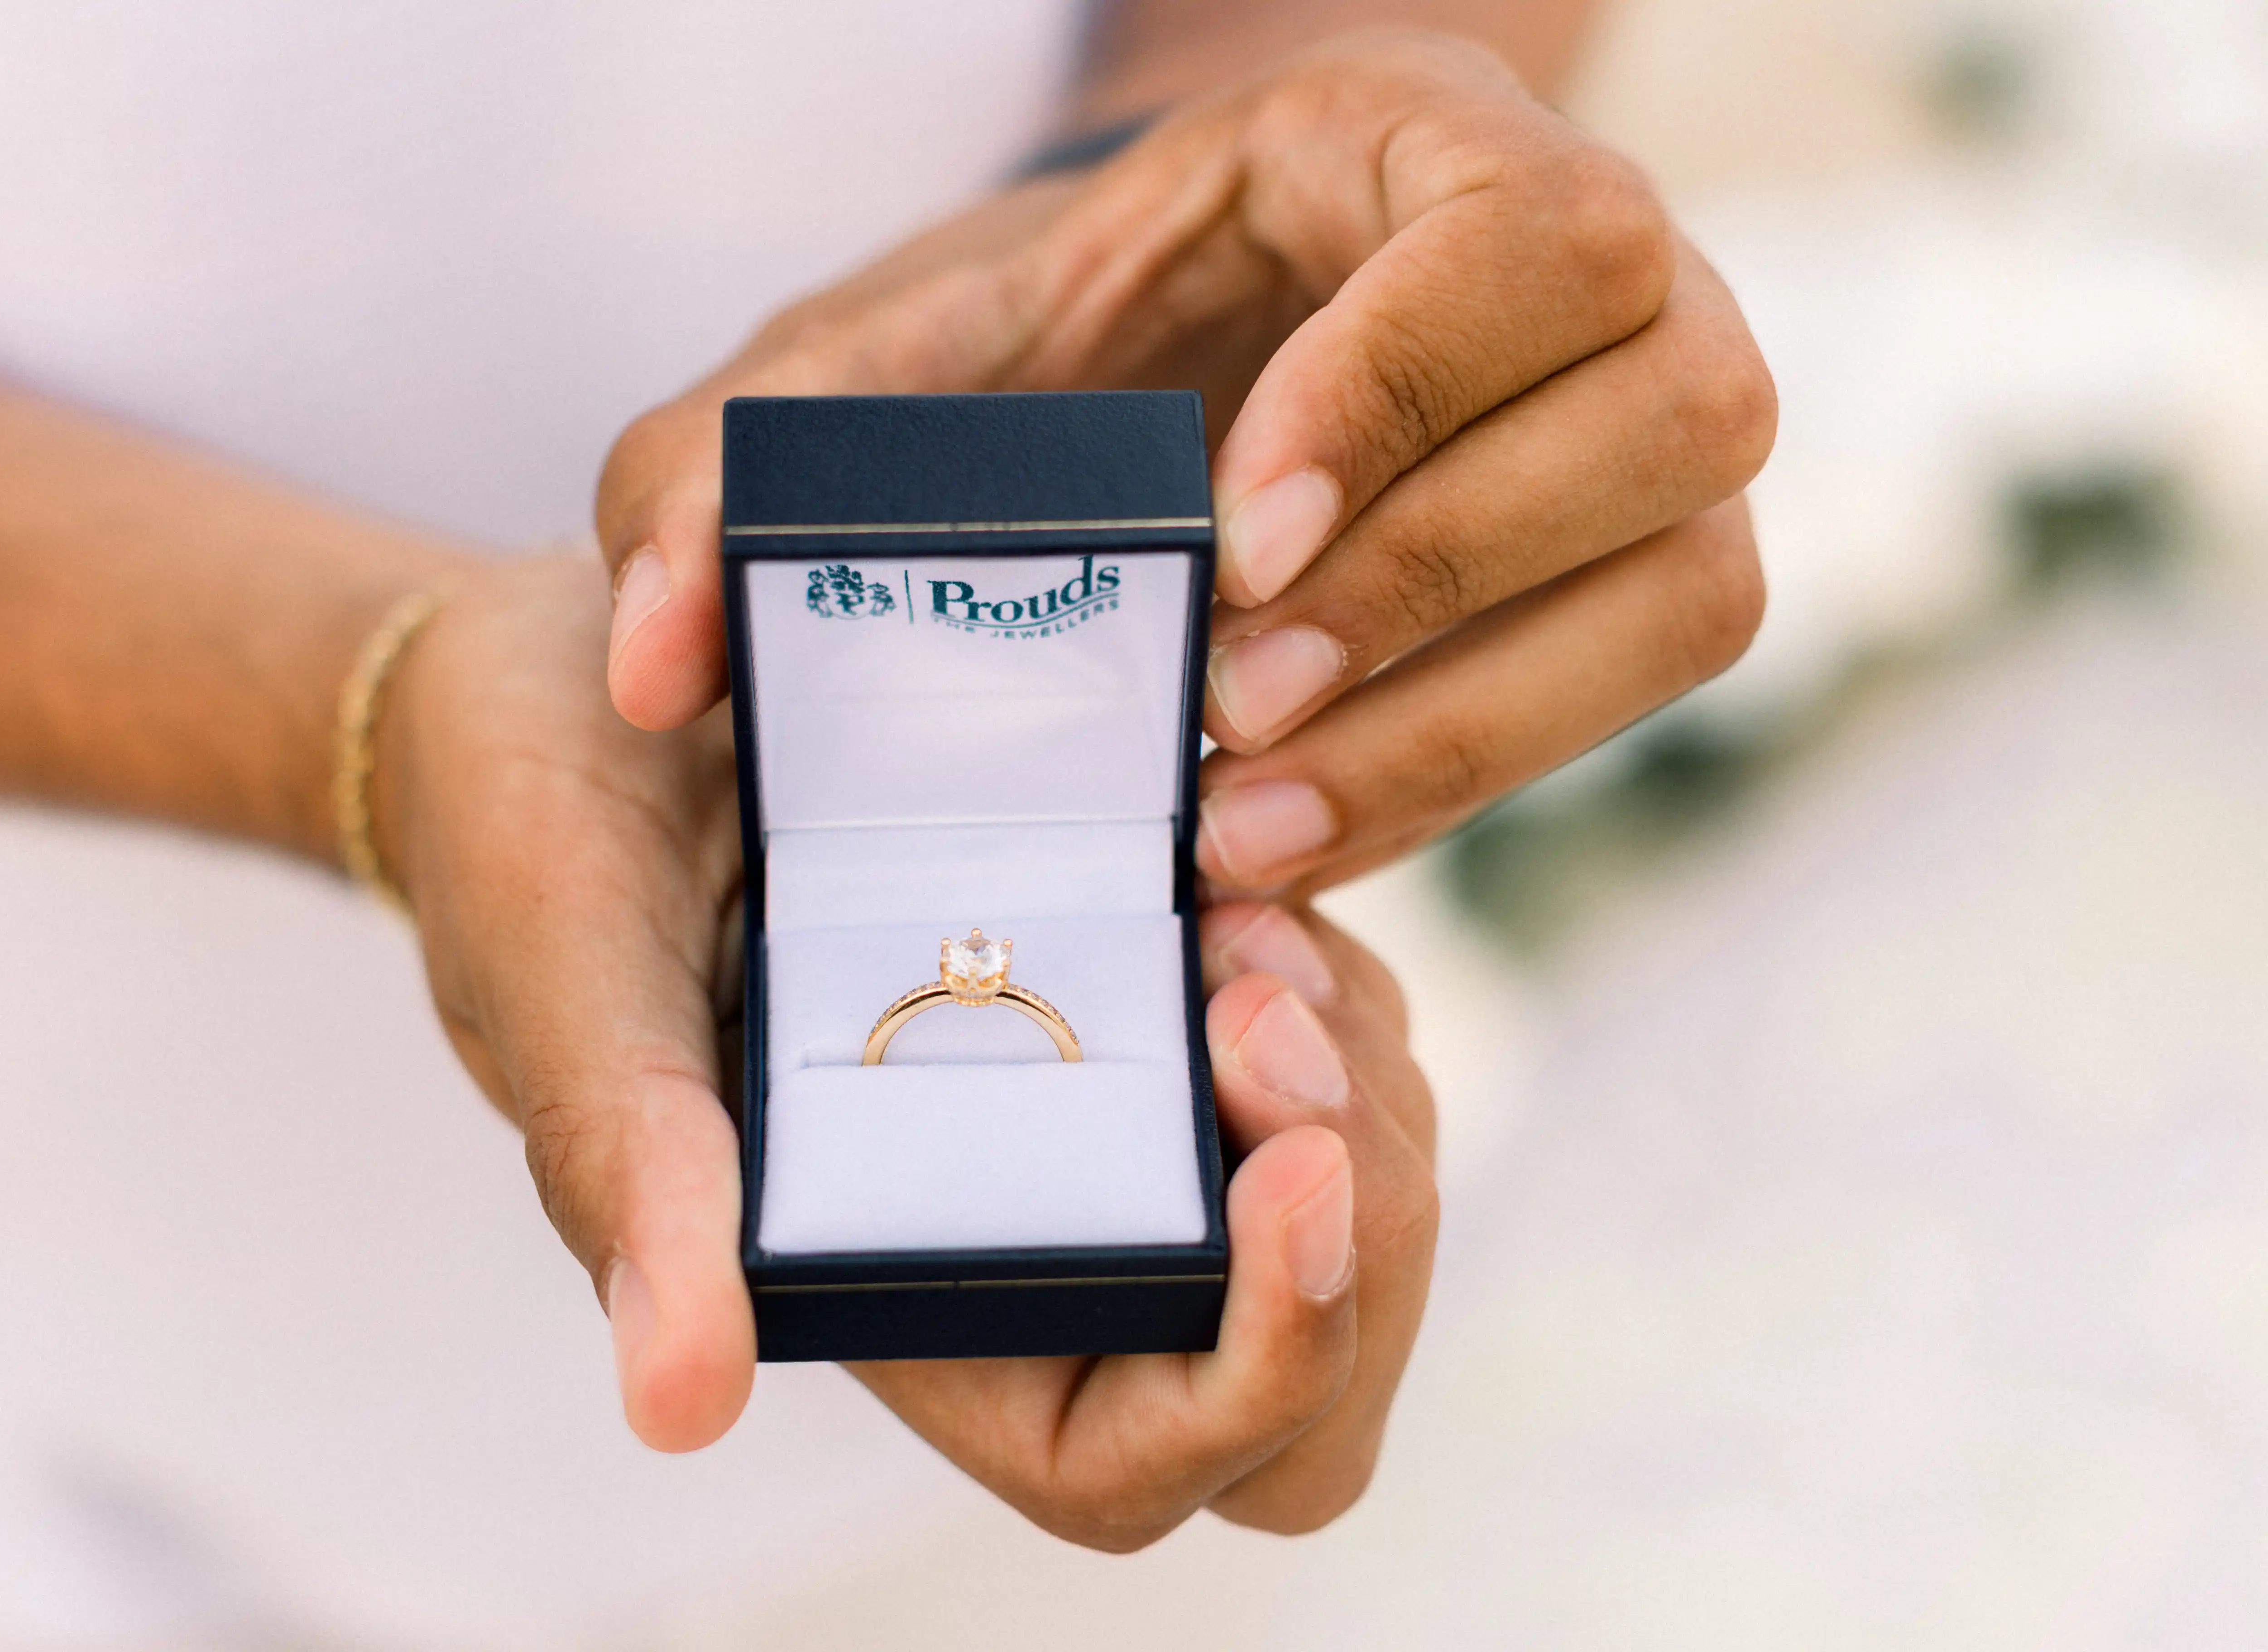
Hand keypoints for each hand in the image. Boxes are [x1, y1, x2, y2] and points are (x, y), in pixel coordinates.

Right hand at [372, 559, 1438, 1545]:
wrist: (562, 682)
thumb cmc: (536, 838)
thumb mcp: (567, 975)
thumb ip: (626, 1168)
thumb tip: (680, 1403)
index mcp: (880, 1277)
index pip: (1127, 1460)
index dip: (1259, 1371)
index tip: (1293, 1171)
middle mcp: (1006, 1215)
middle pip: (1299, 1344)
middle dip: (1350, 1201)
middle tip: (1260, 1003)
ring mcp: (1089, 1106)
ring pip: (1343, 1182)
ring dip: (1347, 1064)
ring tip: (1240, 920)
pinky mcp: (1134, 988)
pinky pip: (1326, 1036)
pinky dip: (1326, 971)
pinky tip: (1240, 872)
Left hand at [596, 28, 1774, 895]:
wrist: (1161, 359)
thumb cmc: (1032, 338)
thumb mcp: (864, 372)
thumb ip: (726, 475)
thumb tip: (654, 660)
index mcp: (1412, 143)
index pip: (1526, 235)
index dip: (1409, 392)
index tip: (1238, 542)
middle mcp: (1592, 265)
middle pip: (1672, 398)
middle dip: (1450, 577)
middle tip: (1238, 706)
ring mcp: (1654, 408)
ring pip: (1701, 561)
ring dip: (1497, 711)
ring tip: (1268, 812)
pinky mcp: (1651, 547)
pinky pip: (1662, 664)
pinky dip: (1507, 761)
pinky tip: (1321, 824)